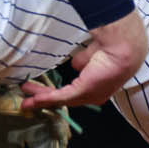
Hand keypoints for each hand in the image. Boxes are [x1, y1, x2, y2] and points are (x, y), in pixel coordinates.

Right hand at [20, 9, 148, 110]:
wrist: (122, 48)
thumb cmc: (112, 47)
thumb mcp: (92, 55)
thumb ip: (82, 61)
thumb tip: (75, 64)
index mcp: (98, 84)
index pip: (73, 91)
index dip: (57, 90)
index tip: (42, 87)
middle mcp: (93, 93)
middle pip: (64, 97)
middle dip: (44, 97)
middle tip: (28, 95)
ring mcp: (88, 95)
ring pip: (59, 98)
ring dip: (41, 97)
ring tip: (26, 94)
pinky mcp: (83, 91)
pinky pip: (60, 97)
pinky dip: (45, 99)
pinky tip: (33, 100)